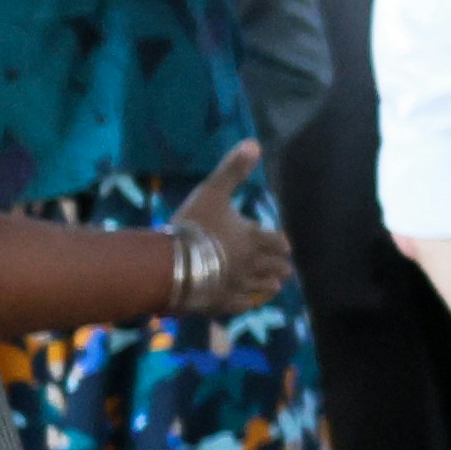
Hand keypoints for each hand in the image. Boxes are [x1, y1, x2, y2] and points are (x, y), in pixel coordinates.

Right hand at [163, 145, 291, 315]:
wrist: (167, 265)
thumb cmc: (192, 227)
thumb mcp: (212, 192)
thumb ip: (232, 170)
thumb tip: (254, 143)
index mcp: (254, 238)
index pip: (279, 243)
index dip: (281, 244)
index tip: (283, 245)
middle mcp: (252, 264)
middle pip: (276, 268)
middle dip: (279, 266)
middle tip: (281, 268)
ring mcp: (237, 286)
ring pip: (263, 288)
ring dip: (268, 285)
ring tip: (271, 286)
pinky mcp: (221, 304)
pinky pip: (241, 306)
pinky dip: (247, 303)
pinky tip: (246, 302)